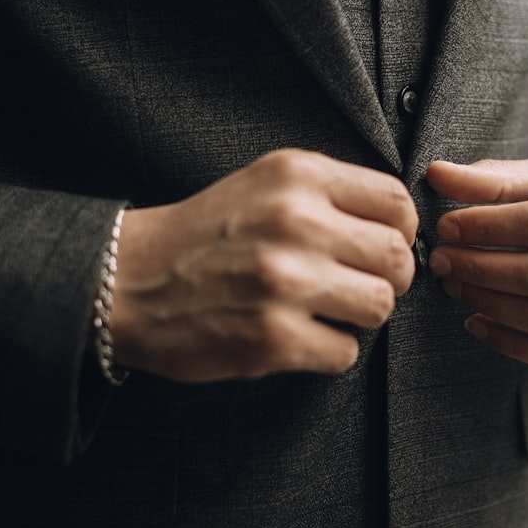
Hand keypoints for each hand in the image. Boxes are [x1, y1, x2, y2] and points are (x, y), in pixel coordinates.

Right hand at [109, 149, 417, 381]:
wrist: (128, 280)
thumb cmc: (203, 235)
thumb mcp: (264, 183)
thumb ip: (328, 194)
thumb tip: (398, 227)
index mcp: (297, 176)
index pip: (397, 203)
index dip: (399, 232)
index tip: (380, 247)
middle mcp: (295, 221)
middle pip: (397, 259)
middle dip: (387, 279)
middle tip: (358, 286)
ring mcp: (285, 281)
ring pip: (380, 306)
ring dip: (360, 316)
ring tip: (326, 311)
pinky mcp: (273, 337)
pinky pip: (345, 351)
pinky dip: (329, 350)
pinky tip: (298, 336)